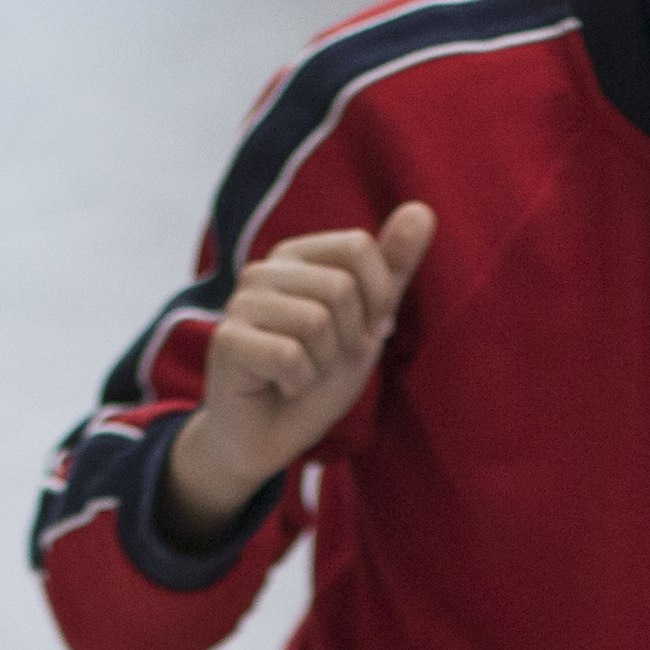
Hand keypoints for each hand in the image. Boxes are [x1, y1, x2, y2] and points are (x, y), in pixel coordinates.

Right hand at [160, 200, 437, 539]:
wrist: (265, 439)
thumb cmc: (315, 379)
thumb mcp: (367, 324)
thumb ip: (394, 270)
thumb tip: (423, 210)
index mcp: (298, 256)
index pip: (358, 246)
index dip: (377, 298)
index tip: (363, 332)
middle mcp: (264, 270)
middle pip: (340, 287)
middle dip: (349, 339)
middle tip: (325, 362)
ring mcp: (240, 303)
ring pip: (317, 321)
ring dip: (324, 365)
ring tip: (303, 375)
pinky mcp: (227, 341)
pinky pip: (290, 356)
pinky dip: (299, 384)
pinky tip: (281, 388)